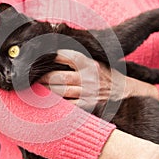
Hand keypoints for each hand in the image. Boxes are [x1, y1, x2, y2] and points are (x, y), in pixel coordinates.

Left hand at [39, 49, 158, 111]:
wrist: (124, 93)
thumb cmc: (105, 75)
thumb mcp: (95, 61)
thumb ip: (77, 59)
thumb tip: (54, 52)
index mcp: (90, 64)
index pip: (67, 56)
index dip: (52, 56)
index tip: (41, 56)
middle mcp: (89, 78)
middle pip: (58, 77)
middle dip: (43, 77)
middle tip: (33, 77)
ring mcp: (88, 93)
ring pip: (59, 92)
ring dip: (45, 90)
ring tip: (36, 87)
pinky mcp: (88, 106)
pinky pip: (67, 106)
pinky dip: (55, 103)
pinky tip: (47, 101)